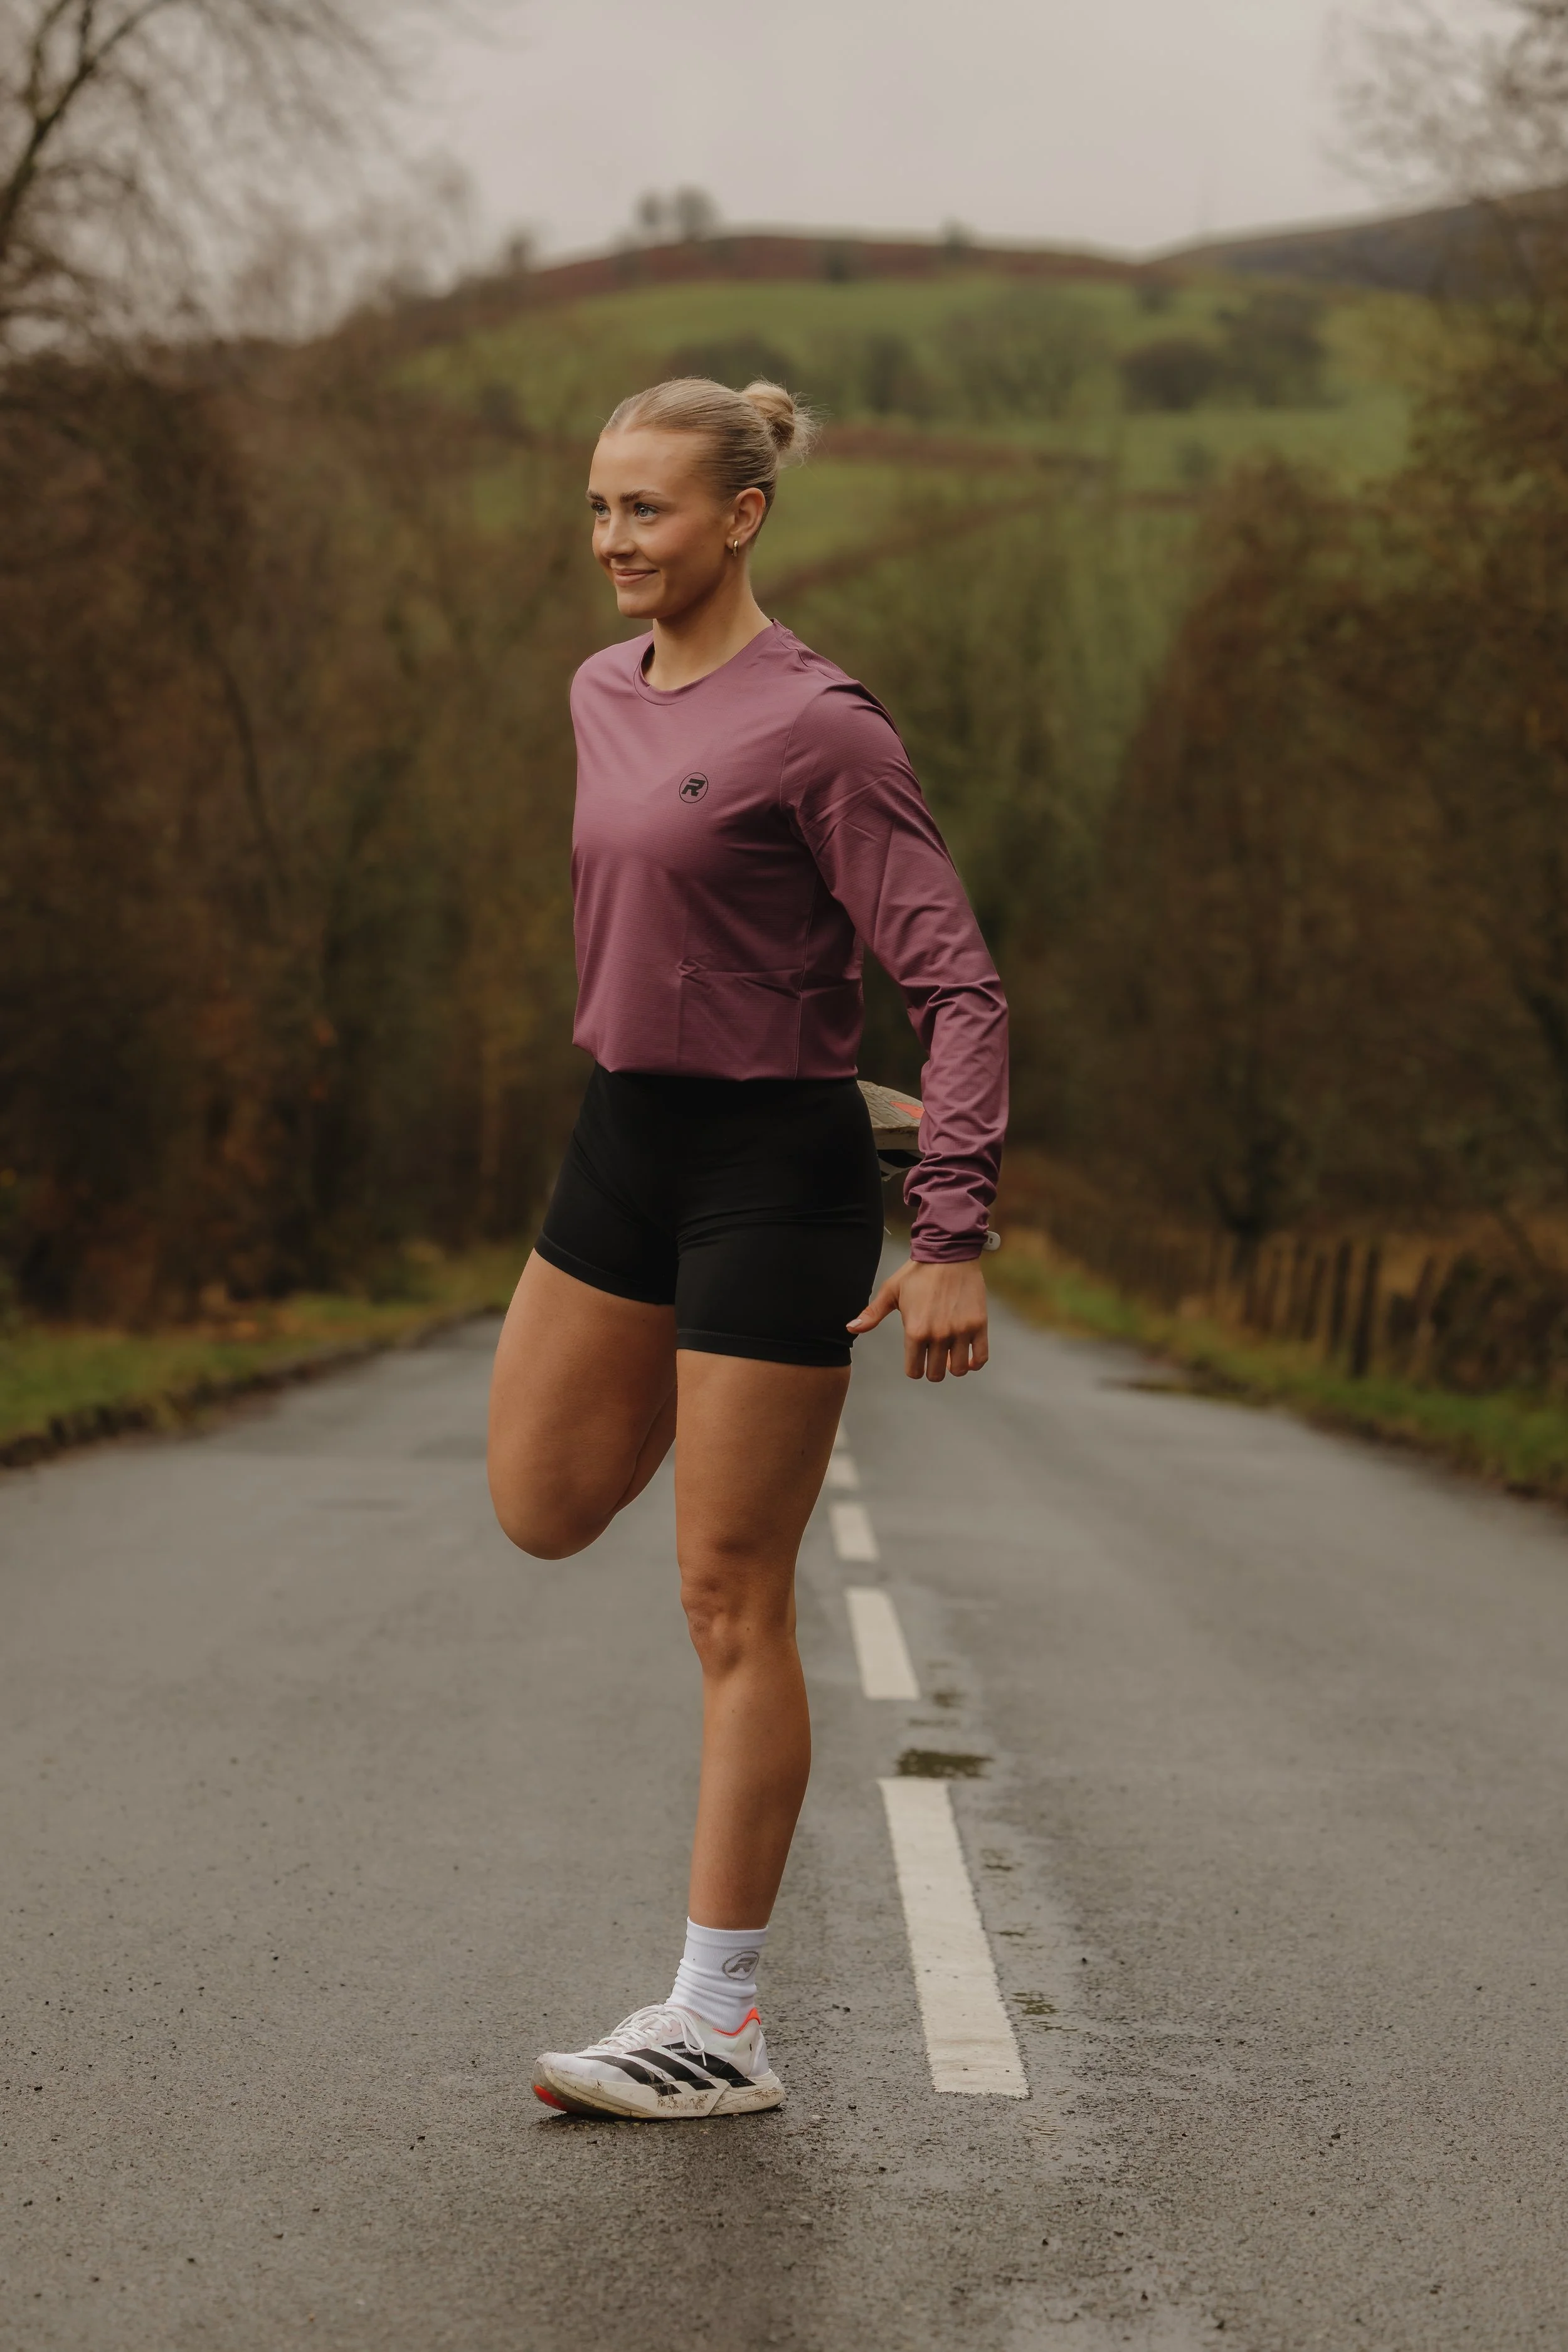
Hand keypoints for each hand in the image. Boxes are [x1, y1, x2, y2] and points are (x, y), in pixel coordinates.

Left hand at [847, 1256, 989, 1381]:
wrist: (948, 1253)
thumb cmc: (917, 1272)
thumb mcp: (891, 1292)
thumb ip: (872, 1314)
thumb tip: (851, 1328)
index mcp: (914, 1331)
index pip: (914, 1371)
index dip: (914, 1368)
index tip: (917, 1360)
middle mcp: (938, 1335)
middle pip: (936, 1374)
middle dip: (932, 1369)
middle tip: (932, 1357)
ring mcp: (960, 1331)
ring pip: (959, 1370)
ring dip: (953, 1366)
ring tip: (949, 1354)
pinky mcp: (978, 1325)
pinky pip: (980, 1357)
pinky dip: (974, 1362)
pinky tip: (967, 1355)